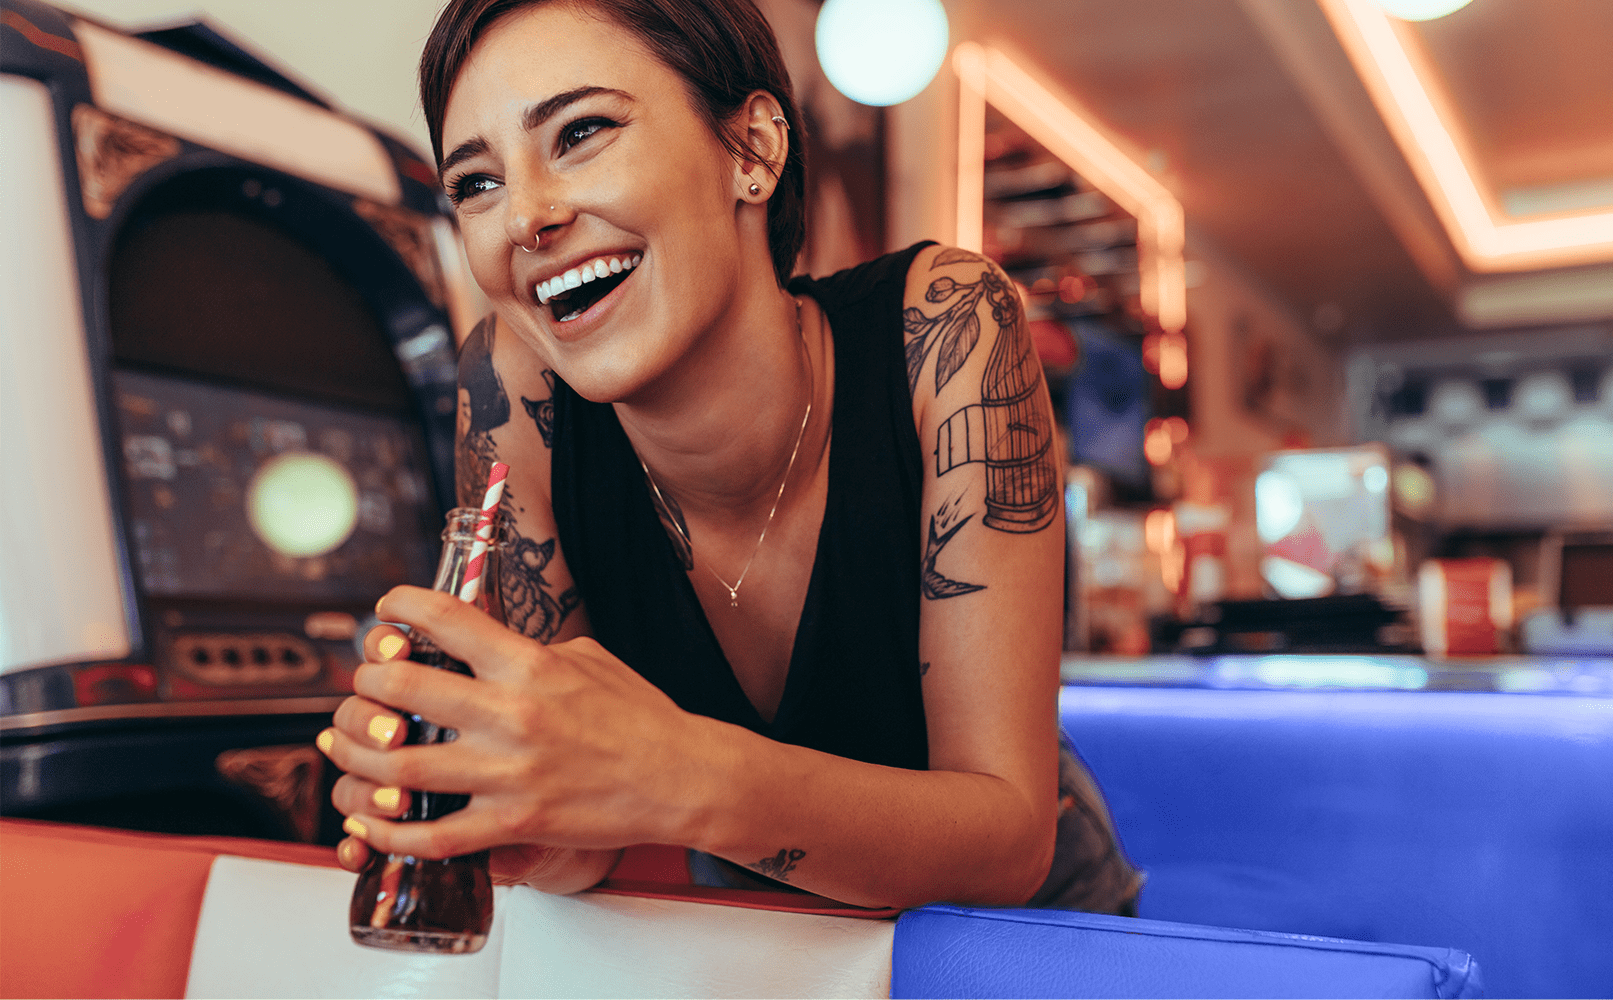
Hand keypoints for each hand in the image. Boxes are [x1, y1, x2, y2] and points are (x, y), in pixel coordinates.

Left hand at [318, 585, 718, 883]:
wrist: (680, 778)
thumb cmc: (640, 717)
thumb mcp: (586, 659)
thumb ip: (527, 650)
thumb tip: (481, 642)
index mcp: (529, 665)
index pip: (446, 618)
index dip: (399, 606)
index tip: (387, 610)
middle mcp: (512, 716)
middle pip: (400, 690)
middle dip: (364, 684)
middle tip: (363, 686)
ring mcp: (509, 775)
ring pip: (398, 766)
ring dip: (356, 756)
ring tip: (347, 748)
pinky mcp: (512, 824)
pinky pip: (430, 834)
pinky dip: (387, 831)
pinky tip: (370, 822)